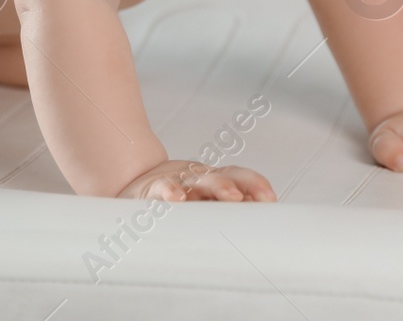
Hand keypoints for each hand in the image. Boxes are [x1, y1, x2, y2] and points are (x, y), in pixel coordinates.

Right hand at [117, 159, 276, 201]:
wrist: (132, 186)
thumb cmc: (173, 201)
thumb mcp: (201, 205)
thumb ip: (225, 213)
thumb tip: (257, 228)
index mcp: (213, 182)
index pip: (239, 177)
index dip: (255, 184)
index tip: (270, 198)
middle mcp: (199, 179)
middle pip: (226, 175)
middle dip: (244, 182)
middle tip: (257, 196)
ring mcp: (178, 181)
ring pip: (200, 179)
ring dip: (219, 185)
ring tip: (232, 195)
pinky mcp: (153, 189)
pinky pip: (162, 188)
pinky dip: (170, 191)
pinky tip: (177, 199)